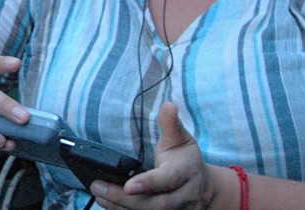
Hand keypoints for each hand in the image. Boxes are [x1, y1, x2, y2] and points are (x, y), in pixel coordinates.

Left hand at [90, 102, 217, 208]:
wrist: (205, 189)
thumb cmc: (186, 160)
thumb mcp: (181, 138)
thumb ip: (171, 124)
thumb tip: (168, 105)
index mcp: (186, 173)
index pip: (167, 180)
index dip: (148, 184)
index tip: (128, 185)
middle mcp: (183, 197)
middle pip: (155, 204)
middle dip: (125, 199)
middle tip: (98, 186)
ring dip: (120, 207)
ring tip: (98, 193)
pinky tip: (107, 203)